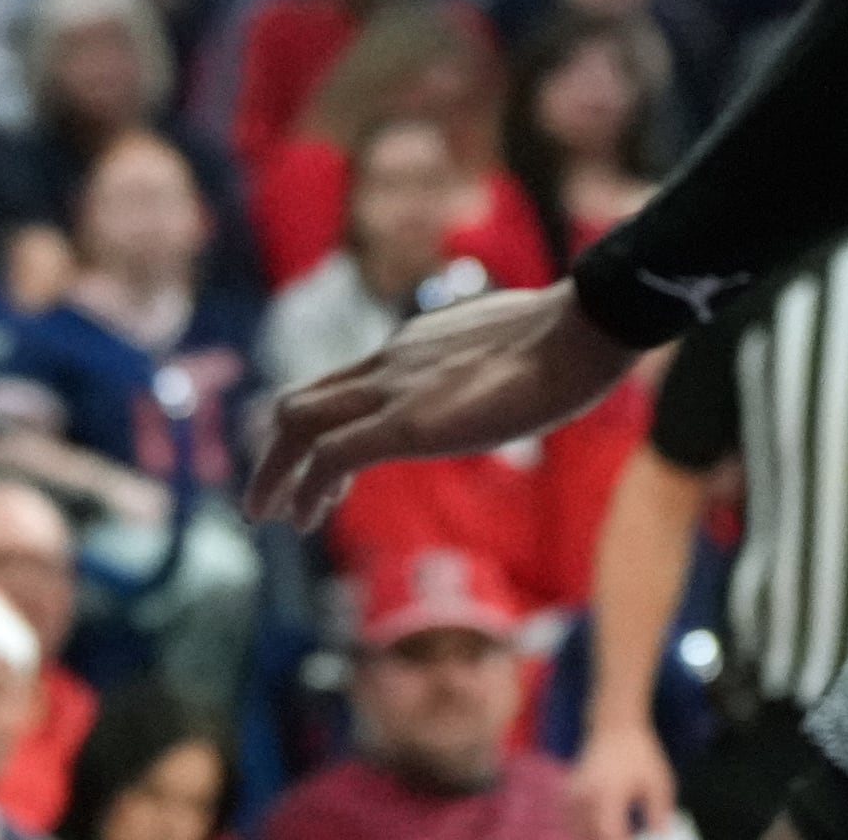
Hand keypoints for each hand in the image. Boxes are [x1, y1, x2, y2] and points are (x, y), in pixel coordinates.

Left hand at [248, 283, 636, 527]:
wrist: (580, 329)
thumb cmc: (564, 341)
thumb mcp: (509, 350)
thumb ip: (485, 368)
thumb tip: (508, 379)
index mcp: (413, 348)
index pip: (344, 385)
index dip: (318, 425)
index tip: (317, 465)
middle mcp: (390, 363)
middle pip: (302, 401)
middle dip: (275, 452)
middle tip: (268, 497)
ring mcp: (394, 389)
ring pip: (298, 422)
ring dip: (276, 472)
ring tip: (270, 514)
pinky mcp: (407, 423)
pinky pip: (332, 455)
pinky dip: (306, 488)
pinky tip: (304, 519)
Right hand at [571, 721, 680, 839]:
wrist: (615, 727)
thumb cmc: (639, 755)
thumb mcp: (658, 782)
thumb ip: (659, 813)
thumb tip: (660, 836)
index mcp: (607, 792)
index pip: (608, 832)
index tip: (637, 839)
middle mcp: (585, 794)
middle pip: (590, 835)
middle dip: (607, 839)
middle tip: (628, 835)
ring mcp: (572, 794)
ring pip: (577, 831)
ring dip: (593, 836)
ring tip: (617, 829)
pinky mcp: (567, 793)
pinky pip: (570, 822)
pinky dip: (582, 829)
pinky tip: (598, 827)